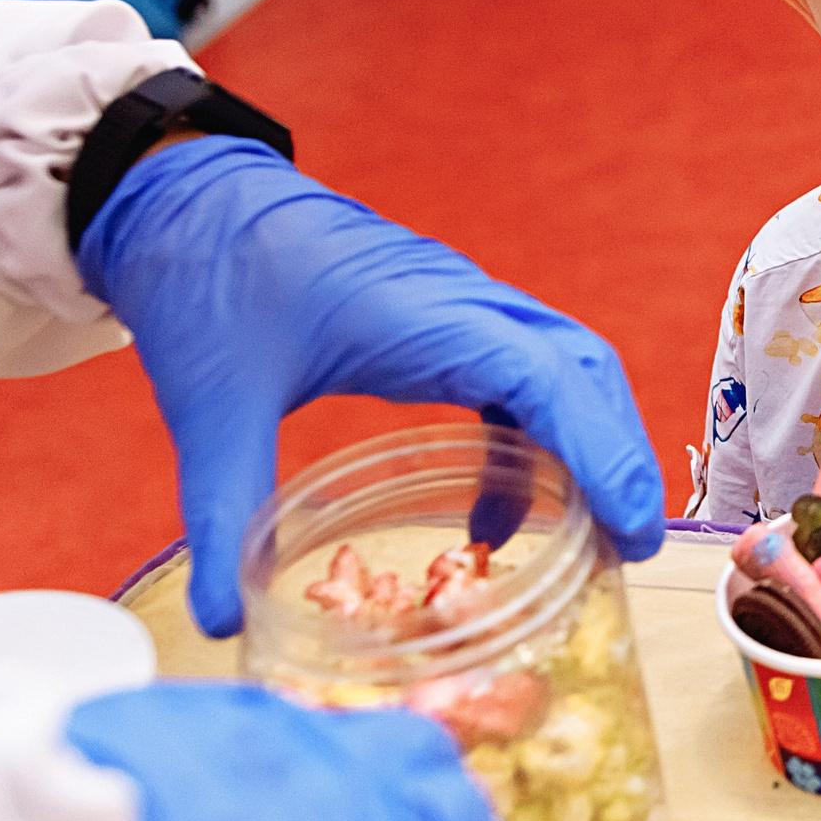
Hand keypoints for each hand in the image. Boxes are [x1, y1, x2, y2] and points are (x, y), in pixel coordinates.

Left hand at [77, 136, 667, 636]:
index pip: (552, 380)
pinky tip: (494, 511)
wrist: (190, 202)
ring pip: (569, 369)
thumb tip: (227, 619)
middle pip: (587, 373)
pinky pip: (525, 375)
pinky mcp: (450, 316)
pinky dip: (537, 440)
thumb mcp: (210, 406)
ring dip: (591, 445)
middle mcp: (466, 303)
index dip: (605, 456)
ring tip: (587, 534)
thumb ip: (223, 511)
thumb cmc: (208, 282)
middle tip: (627, 547)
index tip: (630, 531)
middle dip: (620, 459)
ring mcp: (465, 303)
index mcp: (425, 315)